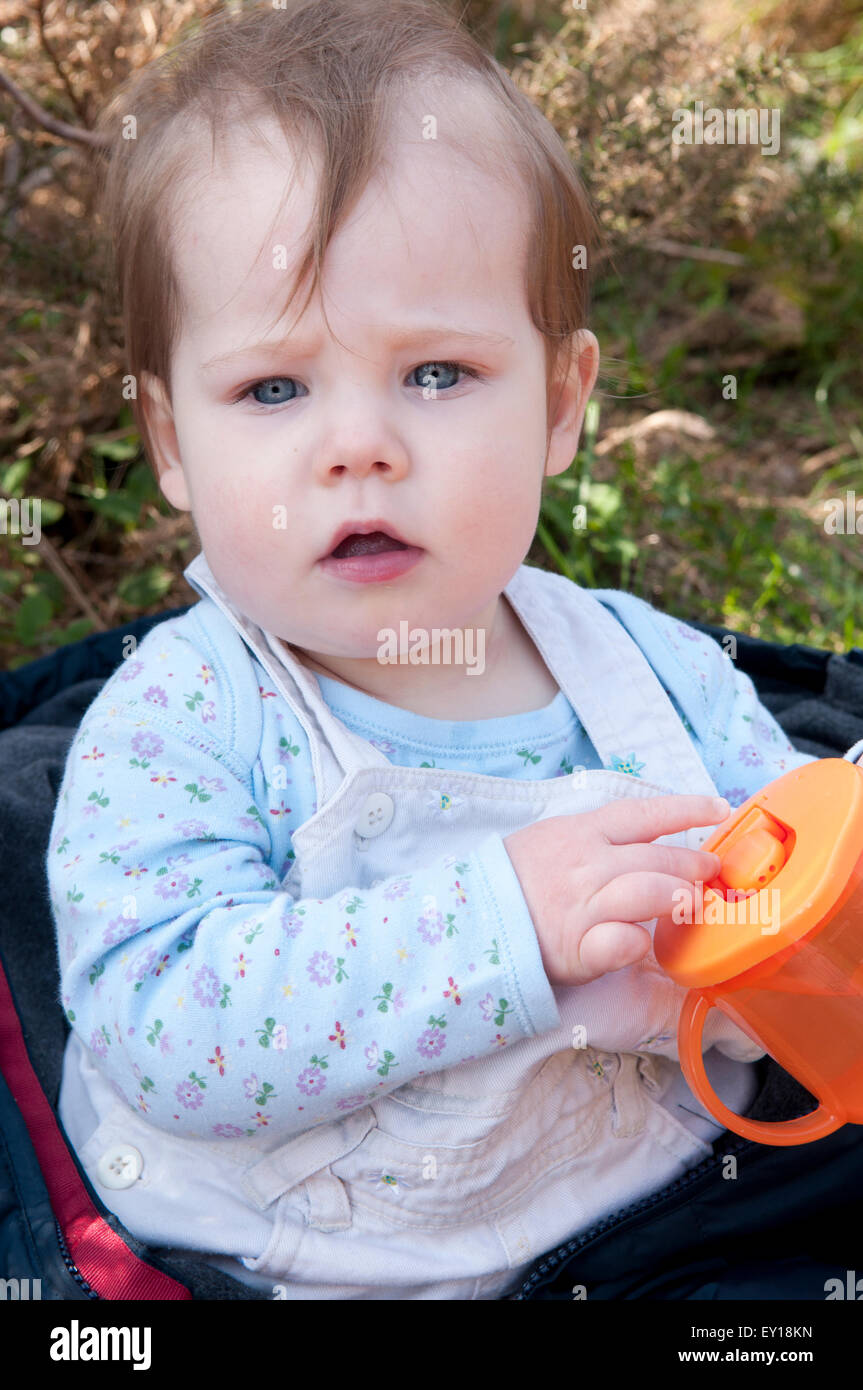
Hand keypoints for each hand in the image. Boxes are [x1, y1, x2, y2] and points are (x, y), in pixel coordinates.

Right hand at [503, 794, 728, 986]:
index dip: (686, 810)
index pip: (644, 814)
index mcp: (582, 833)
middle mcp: (588, 864)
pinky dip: (640, 942)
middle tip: (710, 874)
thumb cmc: (512, 881)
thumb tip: (641, 839)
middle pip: (659, 859)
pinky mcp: (578, 948)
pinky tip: (643, 943)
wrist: (467, 918)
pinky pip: (624, 942)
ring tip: (691, 905)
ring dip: (679, 899)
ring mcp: (584, 905)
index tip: (718, 808)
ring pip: (650, 893)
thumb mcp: (549, 840)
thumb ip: (593, 839)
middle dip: (694, 866)